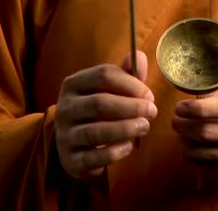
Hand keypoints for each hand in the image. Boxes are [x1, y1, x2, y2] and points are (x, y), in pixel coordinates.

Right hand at [55, 51, 156, 179]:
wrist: (74, 148)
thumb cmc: (98, 113)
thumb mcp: (109, 91)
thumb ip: (126, 75)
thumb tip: (142, 58)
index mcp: (74, 84)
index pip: (103, 75)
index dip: (131, 84)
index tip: (149, 95)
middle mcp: (65, 108)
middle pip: (100, 103)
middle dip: (131, 107)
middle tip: (152, 111)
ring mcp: (65, 135)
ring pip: (95, 132)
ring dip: (125, 129)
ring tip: (145, 127)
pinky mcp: (71, 160)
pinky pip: (93, 157)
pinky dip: (114, 152)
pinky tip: (128, 146)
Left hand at [172, 79, 217, 178]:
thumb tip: (188, 85)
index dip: (195, 108)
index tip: (180, 106)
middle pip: (206, 132)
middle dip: (182, 125)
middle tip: (175, 119)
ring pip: (201, 152)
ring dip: (183, 141)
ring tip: (180, 131)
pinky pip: (204, 165)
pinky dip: (191, 156)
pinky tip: (189, 146)